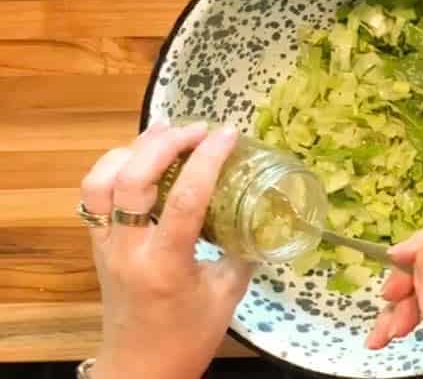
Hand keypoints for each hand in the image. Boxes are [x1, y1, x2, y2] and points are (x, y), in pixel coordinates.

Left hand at [80, 122, 254, 378]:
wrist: (140, 369)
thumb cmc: (188, 337)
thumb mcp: (228, 295)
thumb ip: (244, 251)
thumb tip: (267, 212)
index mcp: (166, 264)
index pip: (186, 199)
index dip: (208, 159)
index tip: (229, 134)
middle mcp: (129, 249)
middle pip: (131, 179)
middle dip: (164, 143)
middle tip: (198, 129)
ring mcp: (106, 245)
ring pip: (100, 181)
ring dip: (132, 150)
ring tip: (164, 134)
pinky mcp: (97, 244)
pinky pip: (93, 195)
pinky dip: (114, 168)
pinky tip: (140, 159)